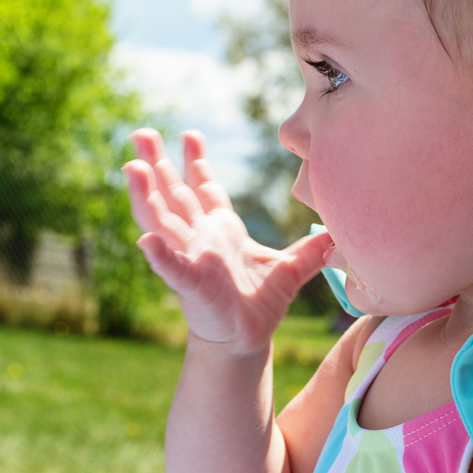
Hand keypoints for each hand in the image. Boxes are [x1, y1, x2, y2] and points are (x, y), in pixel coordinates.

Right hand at [123, 128, 331, 354]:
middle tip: (143, 134)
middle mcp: (200, 239)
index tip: (190, 134)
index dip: (196, 161)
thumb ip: (311, 249)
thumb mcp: (291, 269)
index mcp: (221, 229)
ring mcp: (192, 260)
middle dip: (158, 164)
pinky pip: (174, 270)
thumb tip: (340, 234)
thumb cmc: (260, 302)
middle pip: (174, 194)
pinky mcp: (193, 287)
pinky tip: (146, 242)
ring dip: (146, 196)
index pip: (204, 188)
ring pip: (162, 223)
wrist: (247, 338)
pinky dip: (160, 257)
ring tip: (132, 168)